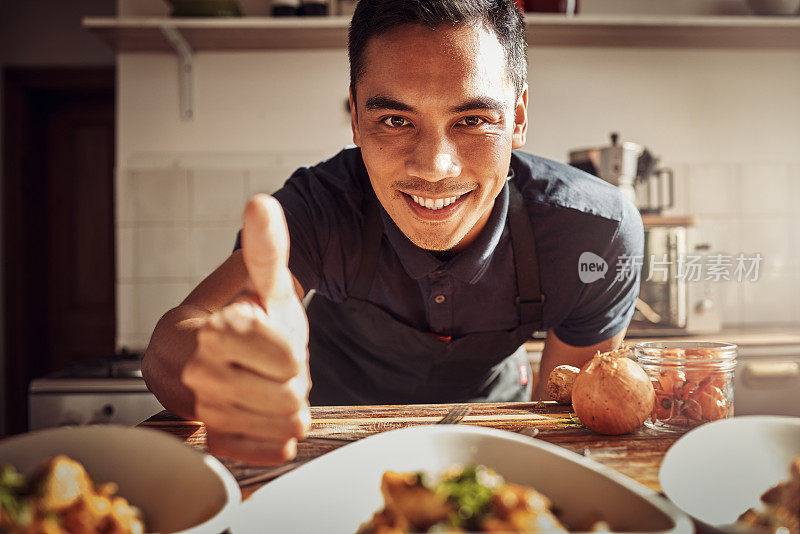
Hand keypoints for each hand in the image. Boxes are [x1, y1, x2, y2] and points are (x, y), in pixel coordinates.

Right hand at [182, 194, 310, 464]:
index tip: (270, 341)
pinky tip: (264, 416)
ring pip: (284, 424)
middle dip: (291, 381)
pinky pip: (265, 449)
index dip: (290, 352)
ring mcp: (203, 410)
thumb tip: (262, 203)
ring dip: (286, 405)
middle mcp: (200, 374)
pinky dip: (275, 435)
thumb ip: (266, 247)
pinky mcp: (211, 438)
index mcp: (214, 332)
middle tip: (269, 366)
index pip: (289, 361)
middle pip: (290, 396)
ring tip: (264, 384)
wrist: (200, 351)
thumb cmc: (239, 313)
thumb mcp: (259, 281)